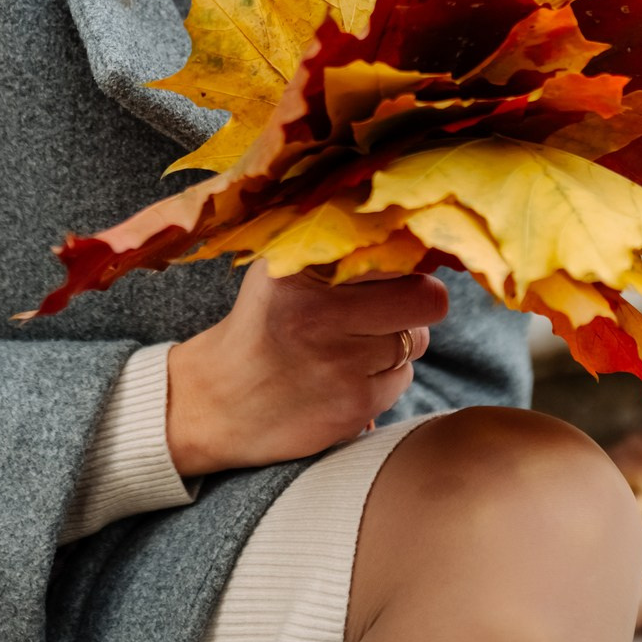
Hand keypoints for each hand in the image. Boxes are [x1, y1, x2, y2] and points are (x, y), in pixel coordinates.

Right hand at [166, 259, 448, 476]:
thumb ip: (335, 249)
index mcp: (302, 271)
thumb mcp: (280, 270)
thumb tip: (407, 234)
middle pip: (425, 300)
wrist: (216, 402)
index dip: (406, 261)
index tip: (396, 269)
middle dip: (417, 303)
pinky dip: (383, 379)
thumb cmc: (259, 324)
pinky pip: (401, 382)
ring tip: (353, 344)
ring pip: (417, 342)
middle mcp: (321, 314)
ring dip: (397, 343)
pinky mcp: (353, 407)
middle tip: (392, 307)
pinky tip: (347, 377)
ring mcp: (340, 365)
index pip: (396, 255)